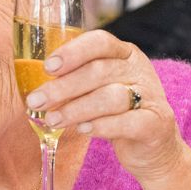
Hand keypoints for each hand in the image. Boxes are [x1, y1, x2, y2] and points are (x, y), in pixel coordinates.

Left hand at [25, 30, 184, 182]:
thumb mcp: (95, 91)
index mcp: (123, 54)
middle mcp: (139, 70)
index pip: (100, 42)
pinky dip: (102, 126)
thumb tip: (34, 87)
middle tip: (36, 101)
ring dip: (76, 109)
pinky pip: (128, 122)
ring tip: (52, 120)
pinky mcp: (156, 124)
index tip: (48, 67)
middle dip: (63, 86)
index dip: (73, 52)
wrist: (152, 147)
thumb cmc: (115, 114)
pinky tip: (82, 130)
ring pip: (111, 96)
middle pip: (100, 71)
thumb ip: (72, 83)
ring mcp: (151, 96)